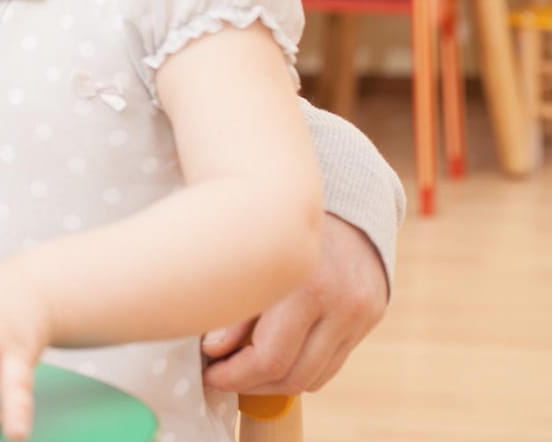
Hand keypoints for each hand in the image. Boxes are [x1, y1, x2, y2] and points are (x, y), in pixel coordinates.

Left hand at [201, 214, 388, 393]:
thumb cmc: (279, 222)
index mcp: (307, 285)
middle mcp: (342, 302)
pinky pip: (333, 362)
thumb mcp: (251, 256)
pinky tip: (275, 357)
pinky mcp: (372, 315)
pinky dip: (302, 367)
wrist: (339, 196)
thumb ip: (236, 309)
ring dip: (277, 383)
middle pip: (294, 375)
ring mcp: (362, 312)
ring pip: (316, 376)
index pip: (270, 359)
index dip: (234, 377)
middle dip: (252, 385)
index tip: (209, 376)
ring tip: (244, 371)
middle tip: (221, 378)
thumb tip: (213, 352)